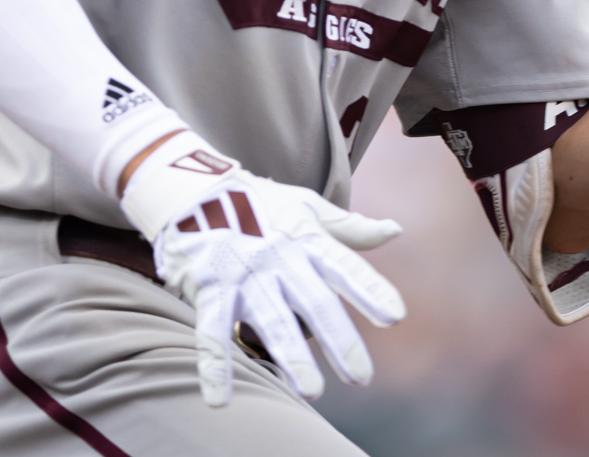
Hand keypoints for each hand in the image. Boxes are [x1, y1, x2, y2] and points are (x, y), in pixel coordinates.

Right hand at [119, 133, 405, 406]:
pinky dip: (214, 366)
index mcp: (306, 238)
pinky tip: (220, 399)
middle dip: (338, 338)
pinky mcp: (209, 287)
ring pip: (270, 319)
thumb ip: (348, 227)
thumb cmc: (260, 204)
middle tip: (361, 376)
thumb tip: (395, 230)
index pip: (344, 265)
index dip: (369, 289)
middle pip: (314, 300)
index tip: (395, 316)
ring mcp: (243, 273)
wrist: (193, 189)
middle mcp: (279, 257)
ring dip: (290, 356)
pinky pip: (211, 331)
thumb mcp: (305, 207)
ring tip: (311, 391)